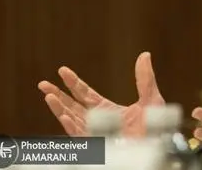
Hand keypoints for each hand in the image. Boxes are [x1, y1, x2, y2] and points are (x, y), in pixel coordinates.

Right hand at [37, 52, 164, 135]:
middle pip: (72, 106)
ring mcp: (96, 134)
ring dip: (59, 108)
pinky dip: (71, 126)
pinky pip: (81, 135)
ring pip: (72, 119)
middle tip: (43, 84)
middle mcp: (98, 121)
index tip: (62, 70)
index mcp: (107, 110)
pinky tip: (63, 115)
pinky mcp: (98, 146)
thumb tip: (144, 56)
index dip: (74, 82)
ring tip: (49, 96)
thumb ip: (145, 78)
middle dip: (58, 94)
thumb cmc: (156, 126)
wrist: (159, 146)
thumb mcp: (151, 98)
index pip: (85, 94)